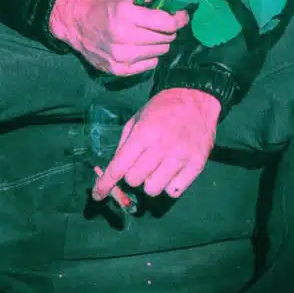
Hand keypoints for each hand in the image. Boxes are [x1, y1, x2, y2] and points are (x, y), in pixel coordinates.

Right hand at [49, 0, 188, 75]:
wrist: (76, 24)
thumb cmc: (102, 4)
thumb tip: (172, 7)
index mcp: (126, 14)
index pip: (167, 23)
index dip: (178, 18)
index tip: (181, 15)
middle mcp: (125, 37)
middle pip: (166, 39)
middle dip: (169, 30)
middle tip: (163, 24)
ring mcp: (122, 56)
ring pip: (160, 52)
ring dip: (160, 42)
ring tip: (150, 34)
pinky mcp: (120, 70)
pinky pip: (150, 64)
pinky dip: (150, 55)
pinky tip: (141, 46)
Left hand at [92, 88, 220, 200]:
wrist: (196, 98)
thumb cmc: (162, 107)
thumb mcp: (137, 118)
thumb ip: (125, 144)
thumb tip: (115, 170)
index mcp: (144, 133)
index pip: (119, 167)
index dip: (105, 184)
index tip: (97, 194)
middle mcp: (161, 148)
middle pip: (134, 180)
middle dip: (131, 175)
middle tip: (139, 164)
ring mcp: (180, 158)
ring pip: (153, 190)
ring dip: (149, 182)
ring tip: (156, 168)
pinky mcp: (196, 166)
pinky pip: (173, 192)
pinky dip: (168, 185)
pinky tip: (171, 171)